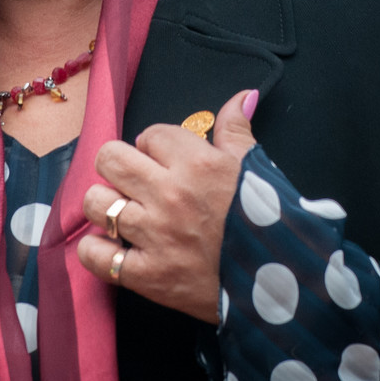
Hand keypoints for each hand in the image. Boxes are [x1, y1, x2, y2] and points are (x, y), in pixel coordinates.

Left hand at [77, 89, 256, 322]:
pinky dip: (96, 252)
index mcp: (196, 163)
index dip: (154, 145)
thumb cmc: (269, 223)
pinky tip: (112, 248)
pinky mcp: (147, 275)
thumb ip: (236, 128)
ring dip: (105, 206)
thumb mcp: (254, 167)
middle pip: (109, 158)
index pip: (149, 134)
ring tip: (122, 214)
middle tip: (134, 182)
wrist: (285, 284)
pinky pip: (95, 255)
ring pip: (96, 202)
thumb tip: (241, 97)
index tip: (164, 161)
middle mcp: (169, 194)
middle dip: (118, 166)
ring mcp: (155, 235)